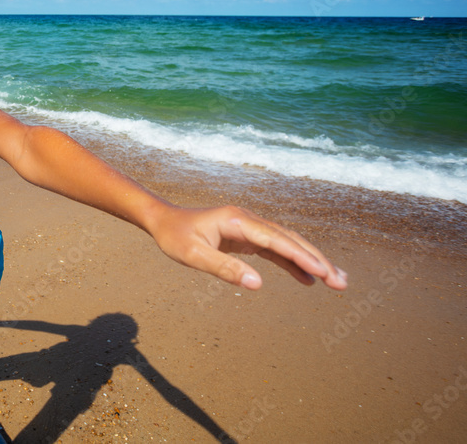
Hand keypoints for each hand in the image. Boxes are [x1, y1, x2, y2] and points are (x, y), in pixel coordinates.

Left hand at [148, 205, 347, 290]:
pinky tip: (309, 279)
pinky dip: (294, 263)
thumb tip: (256, 285)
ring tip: (337, 282)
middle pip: (290, 240)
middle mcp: (248, 220)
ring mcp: (250, 227)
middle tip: (341, 282)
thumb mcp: (193, 256)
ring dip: (312, 261)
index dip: (300, 256)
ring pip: (288, 243)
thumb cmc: (174, 237)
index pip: (276, 240)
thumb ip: (224, 269)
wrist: (163, 219)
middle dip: (317, 260)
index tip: (322, 272)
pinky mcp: (248, 236)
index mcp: (237, 221)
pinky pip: (277, 250)